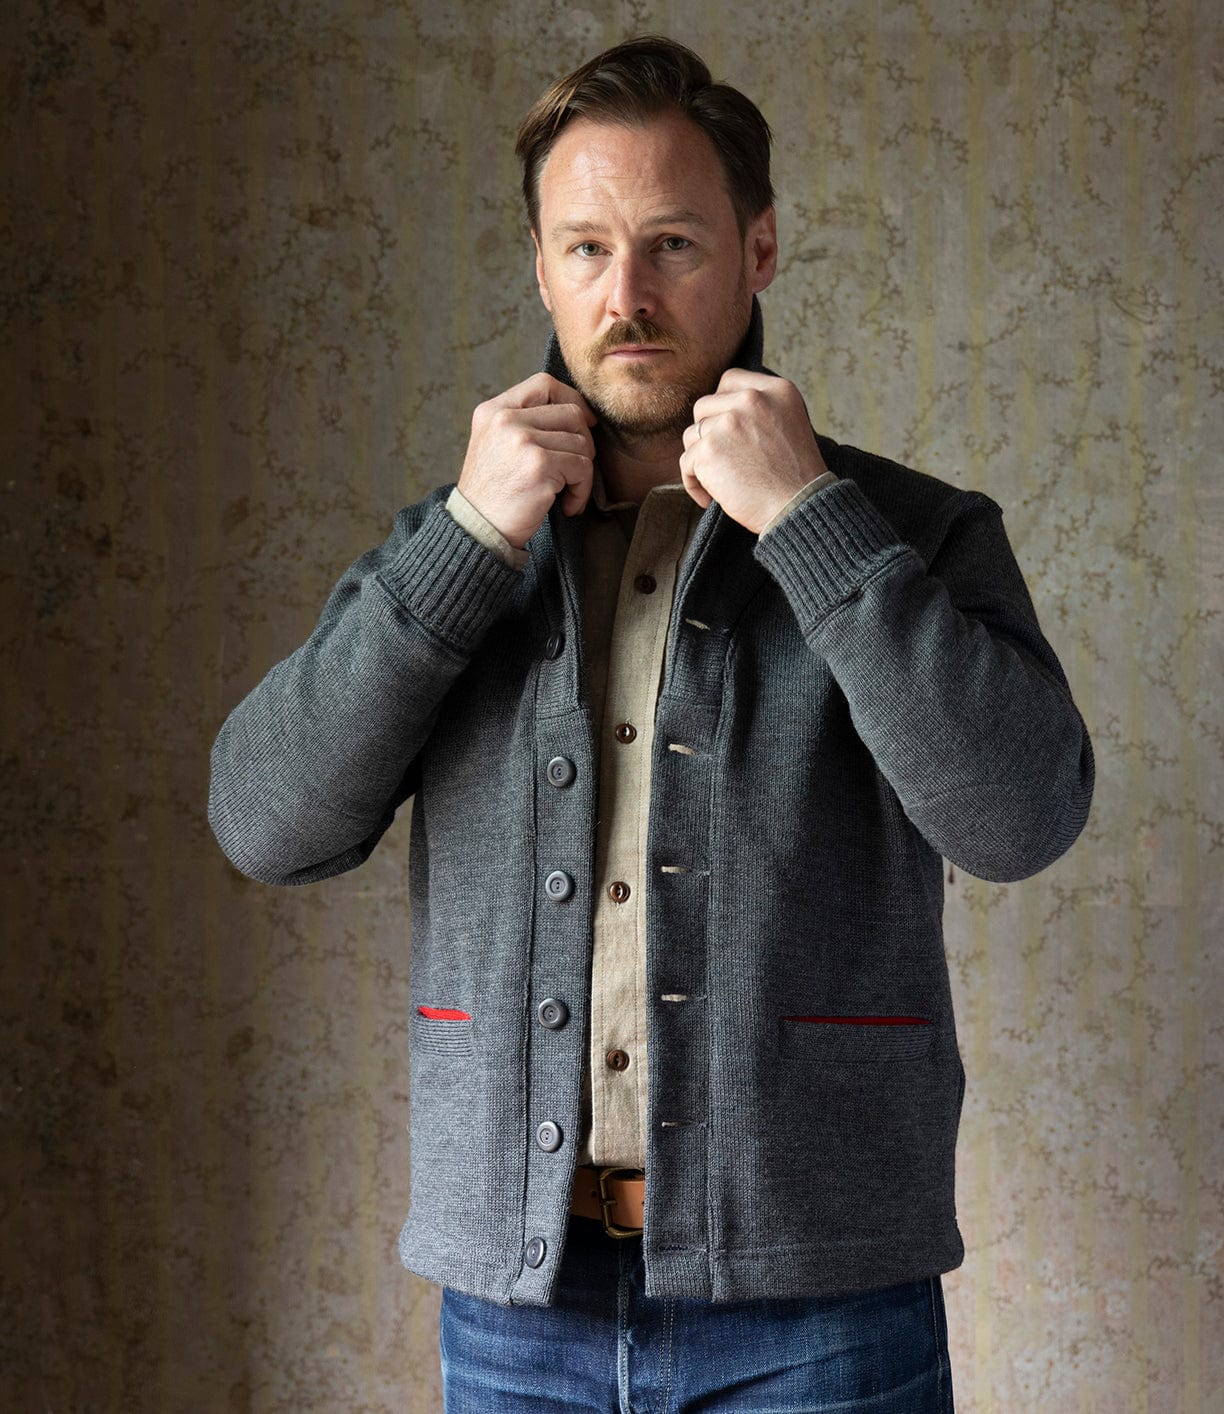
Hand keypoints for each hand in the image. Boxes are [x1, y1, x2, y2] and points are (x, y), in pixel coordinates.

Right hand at [457, 374, 596, 548]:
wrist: (478, 530)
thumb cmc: (494, 493)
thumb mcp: (496, 444)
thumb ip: (524, 423)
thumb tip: (579, 412)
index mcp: (493, 410)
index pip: (544, 384)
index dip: (572, 400)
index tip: (584, 424)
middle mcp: (505, 420)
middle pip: (571, 413)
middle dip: (583, 443)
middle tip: (574, 471)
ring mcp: (522, 440)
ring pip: (581, 443)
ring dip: (581, 473)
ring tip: (564, 493)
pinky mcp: (539, 465)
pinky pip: (582, 468)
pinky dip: (581, 490)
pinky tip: (566, 505)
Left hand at [679, 369, 828, 534]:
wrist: (799, 508)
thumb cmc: (795, 478)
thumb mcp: (790, 424)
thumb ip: (761, 409)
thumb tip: (721, 409)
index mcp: (776, 390)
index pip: (730, 380)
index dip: (721, 405)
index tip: (726, 429)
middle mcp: (751, 399)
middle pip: (704, 406)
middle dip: (707, 434)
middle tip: (723, 460)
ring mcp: (728, 423)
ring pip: (692, 435)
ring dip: (700, 460)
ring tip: (721, 482)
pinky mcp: (708, 450)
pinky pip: (686, 463)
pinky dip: (694, 484)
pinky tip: (712, 498)